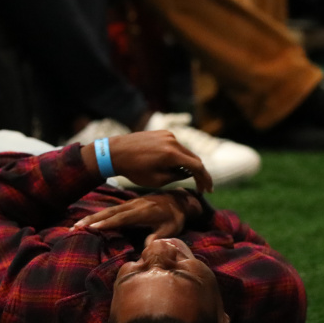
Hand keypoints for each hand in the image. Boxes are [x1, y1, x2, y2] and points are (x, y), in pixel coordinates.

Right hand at [73, 192, 190, 243]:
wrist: (178, 200)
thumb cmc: (174, 217)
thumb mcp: (171, 228)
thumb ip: (158, 236)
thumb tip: (147, 247)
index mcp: (144, 212)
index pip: (123, 218)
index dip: (109, 222)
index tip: (94, 227)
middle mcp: (134, 206)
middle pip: (110, 212)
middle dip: (92, 220)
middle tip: (76, 227)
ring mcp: (130, 204)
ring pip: (108, 210)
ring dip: (91, 217)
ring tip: (76, 225)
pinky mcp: (128, 205)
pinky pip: (111, 210)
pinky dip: (98, 215)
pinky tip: (87, 221)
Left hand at [94, 129, 213, 192]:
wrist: (115, 153)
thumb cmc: (134, 170)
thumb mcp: (157, 180)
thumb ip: (176, 176)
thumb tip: (188, 174)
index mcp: (172, 154)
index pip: (197, 166)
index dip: (205, 179)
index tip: (208, 190)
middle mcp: (173, 141)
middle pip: (194, 158)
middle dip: (199, 173)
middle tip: (201, 187)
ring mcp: (168, 134)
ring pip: (185, 152)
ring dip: (187, 164)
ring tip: (184, 178)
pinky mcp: (162, 132)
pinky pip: (176, 146)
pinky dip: (179, 156)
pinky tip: (175, 167)